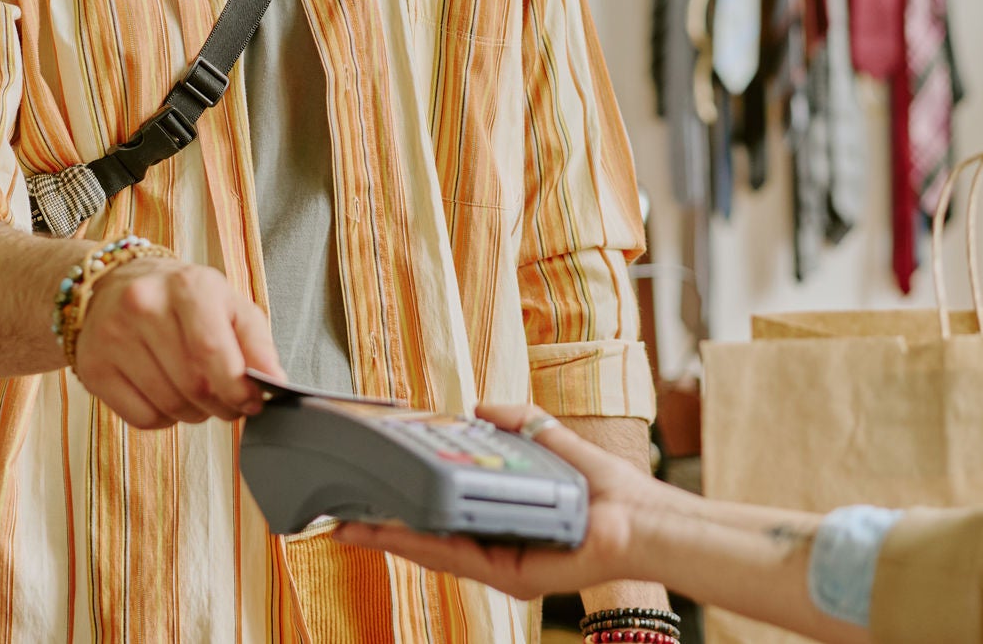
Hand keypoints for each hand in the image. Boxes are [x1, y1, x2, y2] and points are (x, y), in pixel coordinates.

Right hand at [72, 257, 281, 428]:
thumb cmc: (183, 299)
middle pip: (194, 386)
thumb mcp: (228, 304)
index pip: (213, 352)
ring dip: (195, 413)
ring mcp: (113, 337)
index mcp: (187, 286)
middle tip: (229, 402)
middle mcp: (144, 306)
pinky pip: (142, 418)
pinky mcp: (93, 368)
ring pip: (170, 406)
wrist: (113, 285)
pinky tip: (165, 394)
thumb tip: (275, 382)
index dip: (238, 388)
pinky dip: (164, 418)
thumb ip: (257, 342)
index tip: (252, 401)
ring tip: (198, 394)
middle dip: (222, 405)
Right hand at [337, 403, 671, 598]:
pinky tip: (397, 533)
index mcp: (501, 519)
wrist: (639, 519)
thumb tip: (478, 407)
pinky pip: (459, 557)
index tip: (371, 491)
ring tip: (354, 527)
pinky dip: (425, 543)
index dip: (405, 504)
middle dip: (384, 527)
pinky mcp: (510, 575)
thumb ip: (516, 422)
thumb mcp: (550, 440)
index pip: (443, 513)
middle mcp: (496, 546)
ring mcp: (500, 565)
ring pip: (434, 551)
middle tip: (343, 518)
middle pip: (427, 537)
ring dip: (392, 538)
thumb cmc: (607, 488)